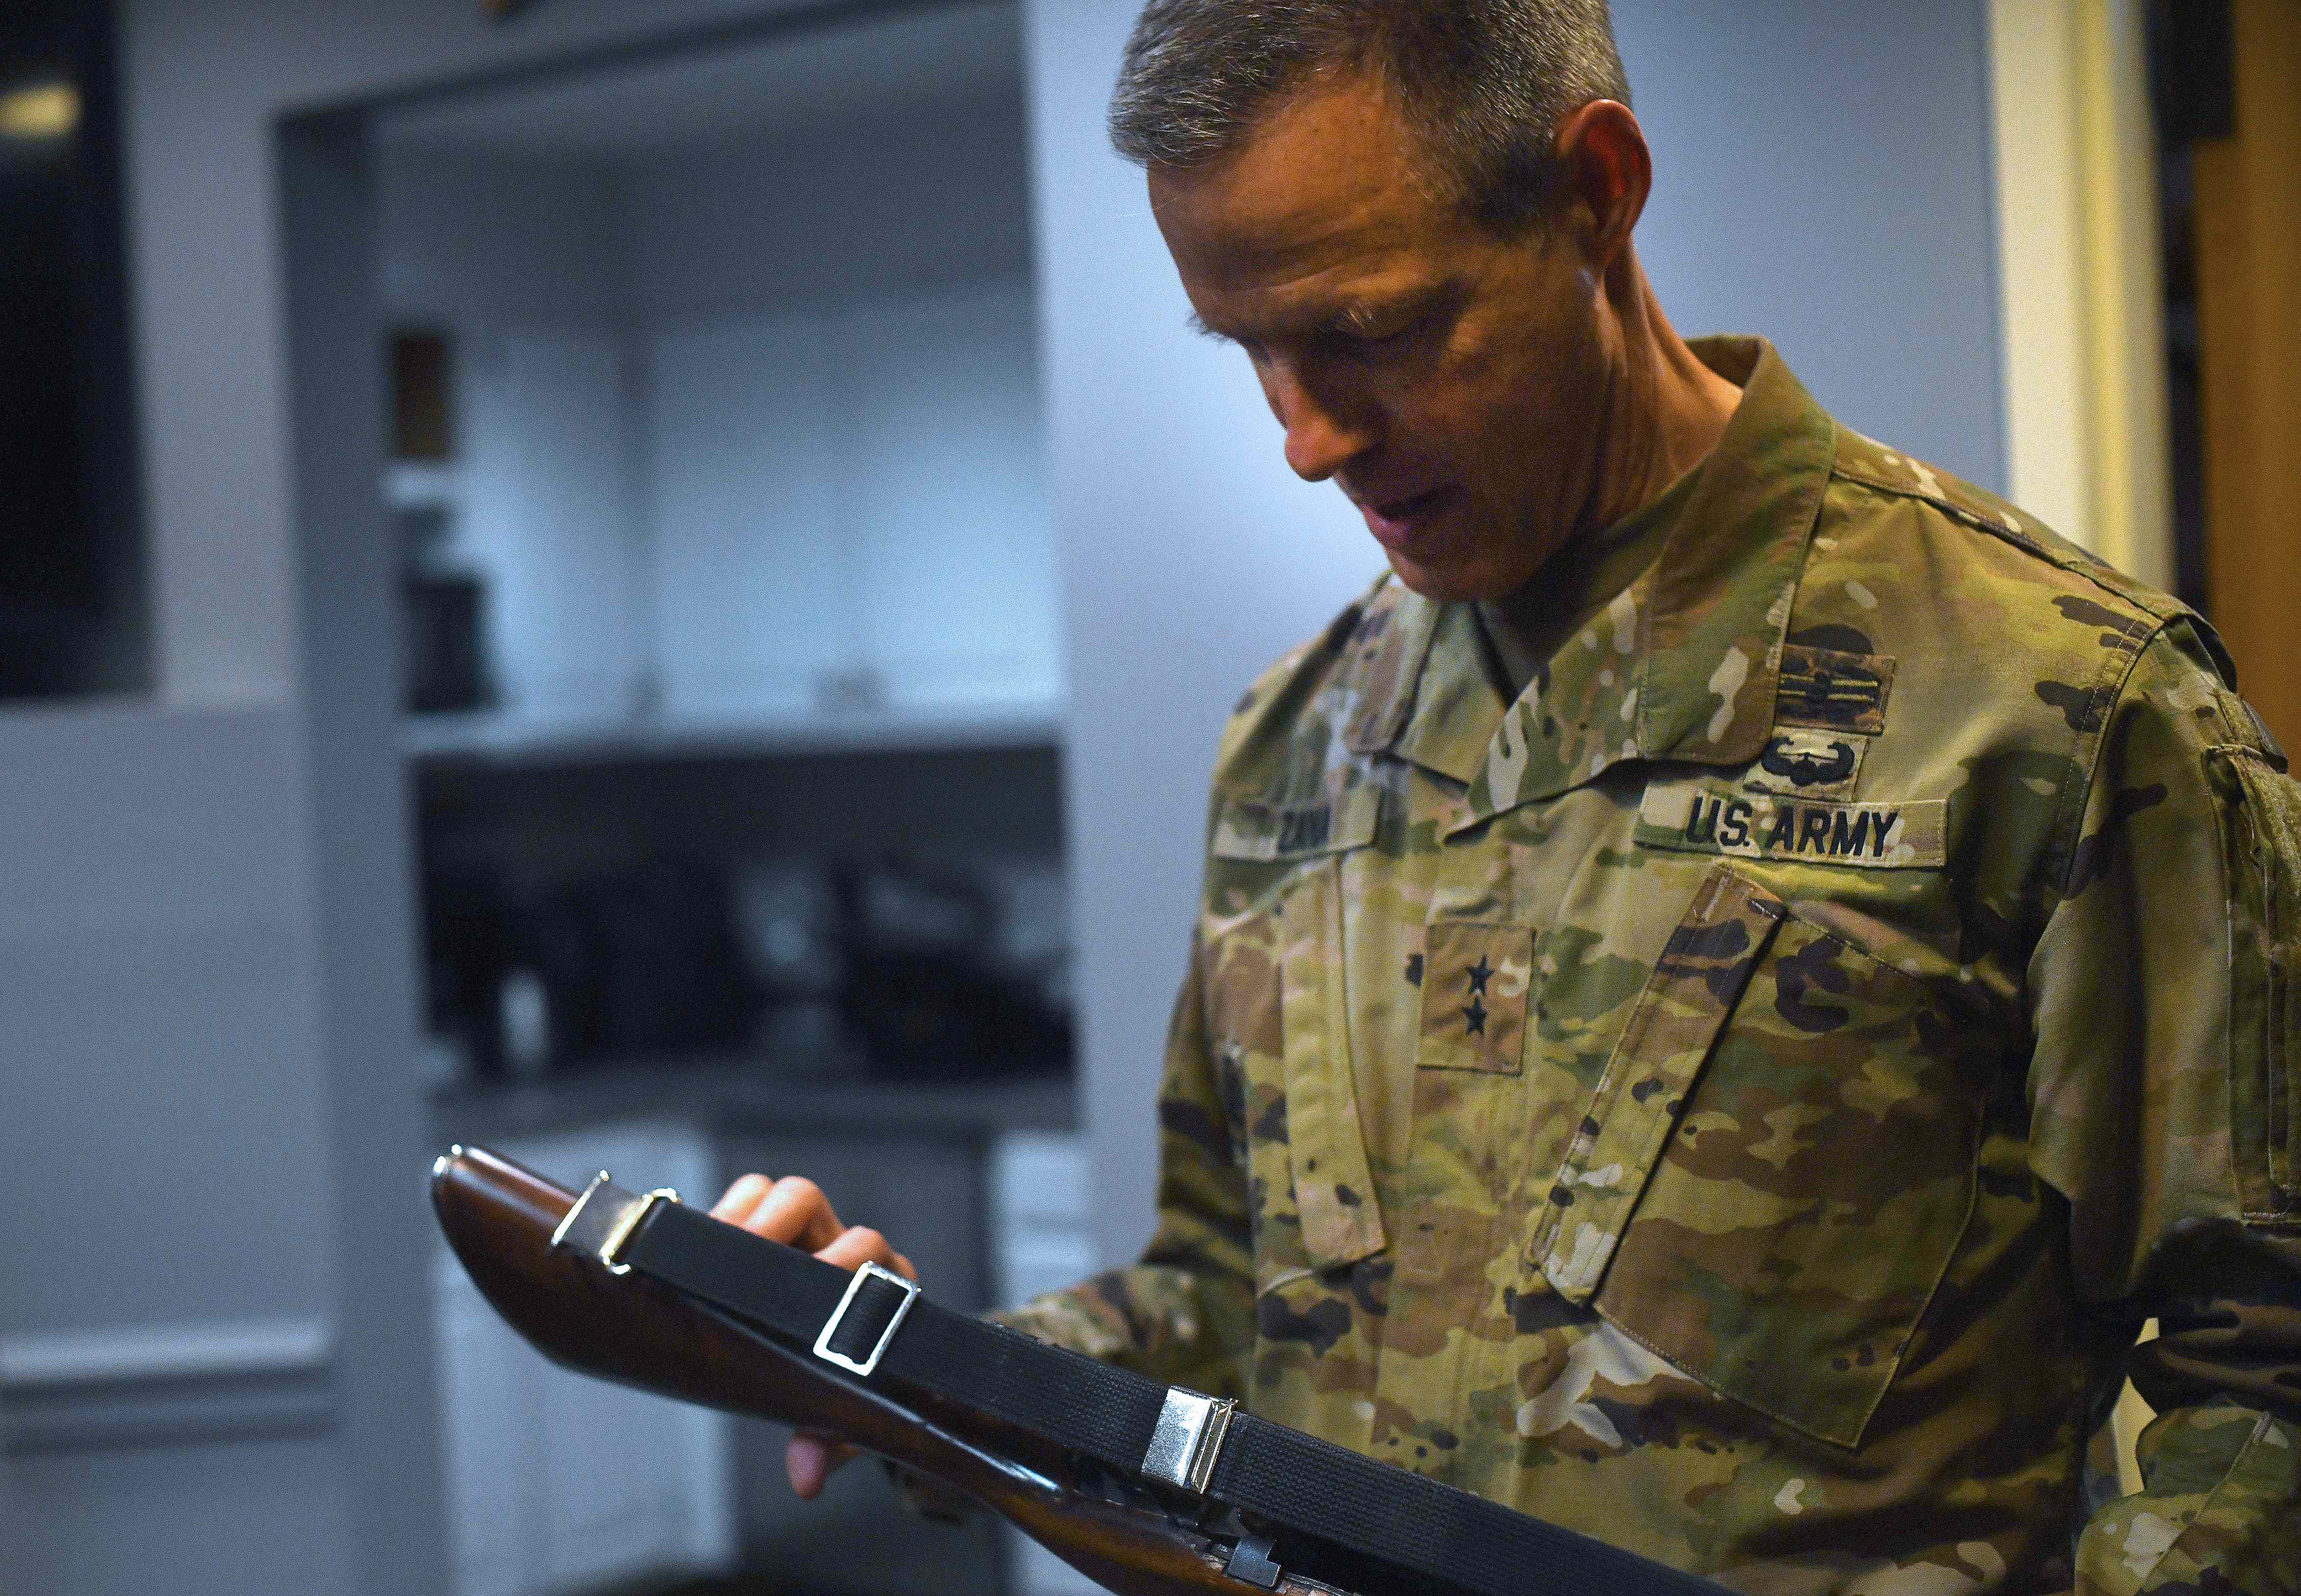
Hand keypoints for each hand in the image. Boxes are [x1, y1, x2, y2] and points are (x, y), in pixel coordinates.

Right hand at [709, 1173, 917, 1498]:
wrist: (853, 1368)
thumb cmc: (855, 1386)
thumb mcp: (842, 1419)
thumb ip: (825, 1442)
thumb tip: (804, 1477)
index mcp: (876, 1283)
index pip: (864, 1247)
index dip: (836, 1258)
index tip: (809, 1282)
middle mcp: (842, 1245)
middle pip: (810, 1201)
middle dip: (774, 1223)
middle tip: (740, 1254)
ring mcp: (804, 1233)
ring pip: (776, 1193)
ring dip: (743, 1214)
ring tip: (710, 1249)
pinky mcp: (767, 1231)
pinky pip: (748, 1199)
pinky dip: (725, 1214)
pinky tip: (698, 1248)